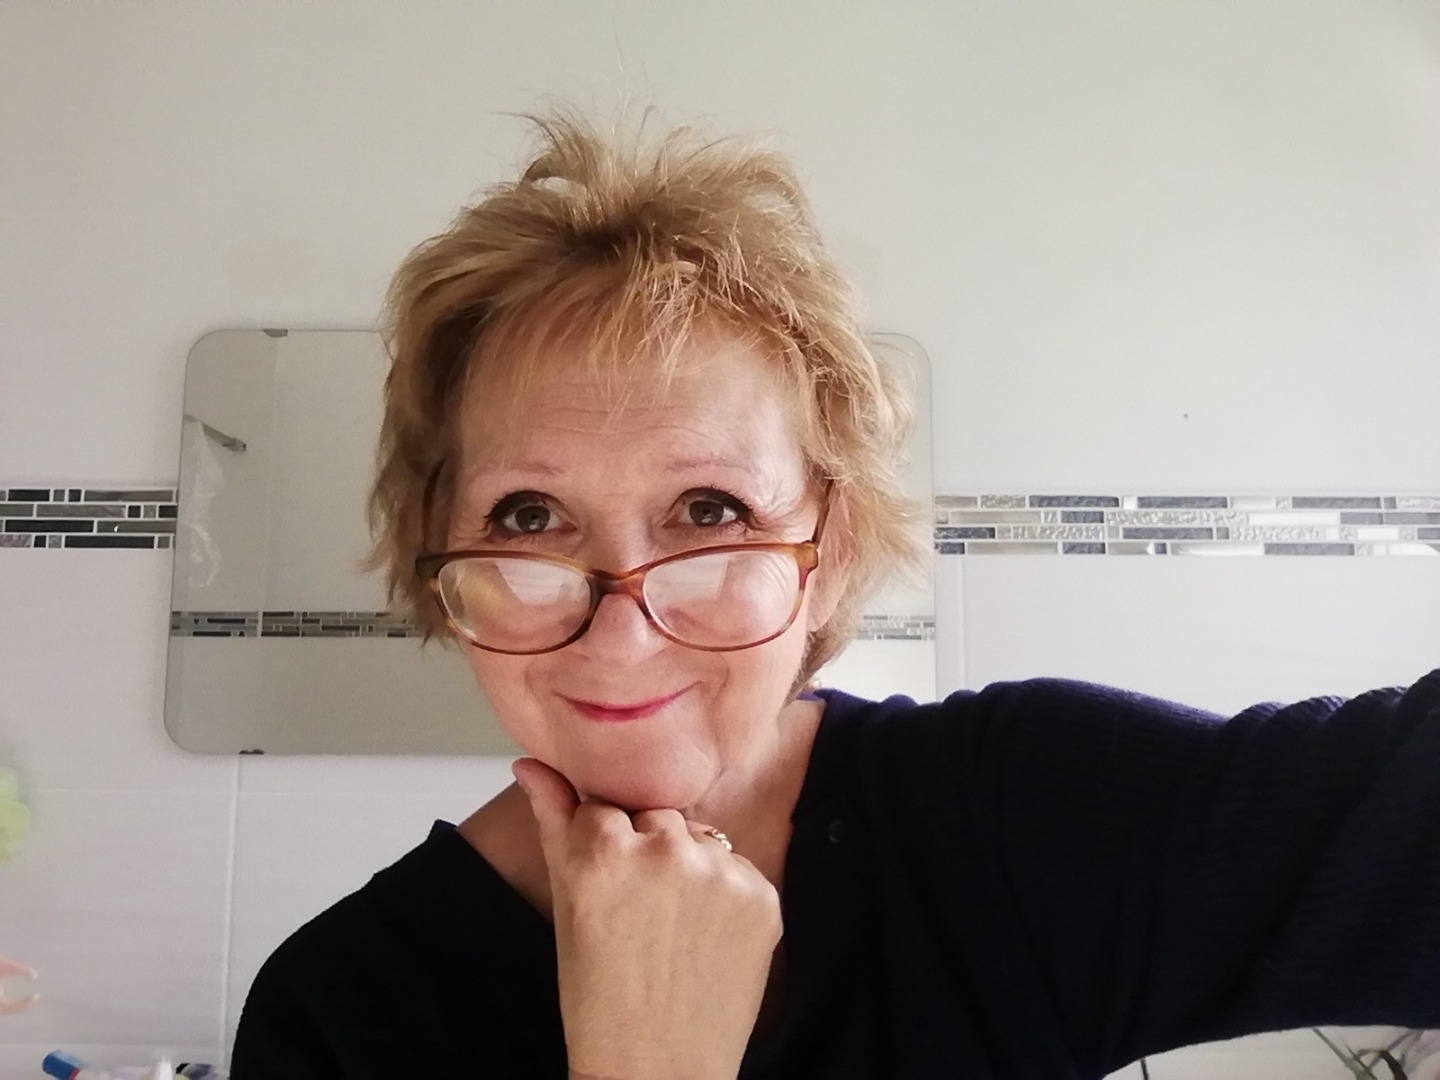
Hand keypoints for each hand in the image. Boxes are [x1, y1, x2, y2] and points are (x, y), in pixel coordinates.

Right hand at [512, 757, 782, 1079]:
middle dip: (647, 849)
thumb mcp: (568, 902)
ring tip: (673, 927)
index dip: (604, 846)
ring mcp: (719, 873)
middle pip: (656, 816)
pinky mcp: (762, 897)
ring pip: (699, 837)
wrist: (657, 1070)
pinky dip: (727, 895)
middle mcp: (663, 850)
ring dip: (690, 865)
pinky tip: (706, 937)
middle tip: (639, 913)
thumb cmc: (599, 995)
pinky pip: (739, 868)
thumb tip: (530, 762)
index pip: (604, 806)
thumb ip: (554, 818)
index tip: (606, 887)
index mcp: (602, 848)